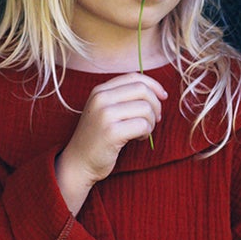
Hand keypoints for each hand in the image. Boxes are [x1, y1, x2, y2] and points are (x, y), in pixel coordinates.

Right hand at [55, 72, 167, 208]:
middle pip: (142, 90)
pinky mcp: (111, 132)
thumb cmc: (97, 138)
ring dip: (151, 122)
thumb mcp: (105, 110)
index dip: (153, 85)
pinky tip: (138, 139)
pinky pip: (142, 125)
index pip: (133, 77)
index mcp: (99, 90)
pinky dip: (146, 133)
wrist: (78, 162)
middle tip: (154, 119)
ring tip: (142, 131)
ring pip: (145, 108)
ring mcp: (104, 115)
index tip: (163, 97)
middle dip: (155, 105)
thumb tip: (157, 92)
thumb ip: (123, 98)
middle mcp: (100, 99)